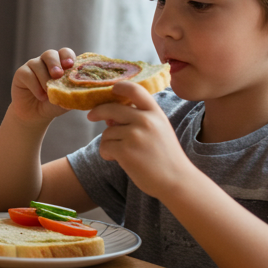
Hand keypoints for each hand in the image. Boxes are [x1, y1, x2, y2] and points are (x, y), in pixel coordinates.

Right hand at [8, 48, 74, 124]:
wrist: (36, 116)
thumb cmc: (53, 105)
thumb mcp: (66, 99)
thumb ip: (72, 91)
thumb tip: (82, 87)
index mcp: (60, 65)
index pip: (65, 53)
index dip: (67, 56)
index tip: (70, 65)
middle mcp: (46, 62)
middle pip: (50, 54)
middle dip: (54, 63)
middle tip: (57, 75)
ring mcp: (33, 66)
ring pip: (38, 64)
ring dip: (44, 79)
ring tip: (48, 94)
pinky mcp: (21, 73)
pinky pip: (27, 74)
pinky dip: (35, 86)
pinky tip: (40, 96)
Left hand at [87, 82, 193, 198]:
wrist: (176, 181)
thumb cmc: (165, 157)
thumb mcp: (159, 130)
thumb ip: (138, 120)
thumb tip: (109, 116)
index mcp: (155, 113)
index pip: (136, 90)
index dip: (121, 86)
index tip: (112, 88)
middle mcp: (145, 120)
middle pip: (111, 108)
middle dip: (98, 111)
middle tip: (91, 116)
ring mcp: (135, 135)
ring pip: (107, 132)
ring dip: (108, 142)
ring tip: (122, 153)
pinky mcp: (125, 150)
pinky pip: (104, 146)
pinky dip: (106, 153)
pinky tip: (117, 160)